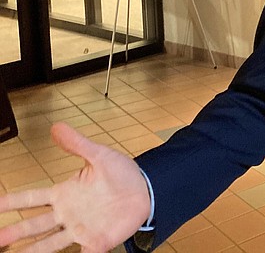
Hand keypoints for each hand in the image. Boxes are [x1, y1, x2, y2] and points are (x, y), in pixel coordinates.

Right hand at [0, 122, 149, 251]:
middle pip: (34, 225)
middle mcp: (68, 214)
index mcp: (65, 194)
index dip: (11, 202)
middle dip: (15, 232)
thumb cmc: (122, 174)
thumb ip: (77, 144)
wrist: (147, 190)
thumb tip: (57, 127)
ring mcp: (80, 229)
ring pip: (50, 244)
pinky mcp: (96, 241)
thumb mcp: (99, 156)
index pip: (32, 198)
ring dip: (33, 251)